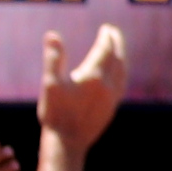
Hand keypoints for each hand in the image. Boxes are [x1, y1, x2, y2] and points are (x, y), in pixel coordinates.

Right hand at [36, 23, 126, 155]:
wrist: (67, 142)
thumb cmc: (55, 113)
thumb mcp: (49, 84)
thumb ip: (53, 58)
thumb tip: (53, 35)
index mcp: (94, 77)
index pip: (105, 50)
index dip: (106, 37)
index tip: (106, 28)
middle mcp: (107, 86)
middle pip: (118, 58)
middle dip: (116, 43)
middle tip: (113, 32)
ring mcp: (112, 98)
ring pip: (122, 71)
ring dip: (121, 57)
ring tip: (117, 48)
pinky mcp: (111, 108)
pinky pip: (121, 84)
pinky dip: (121, 72)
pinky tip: (116, 74)